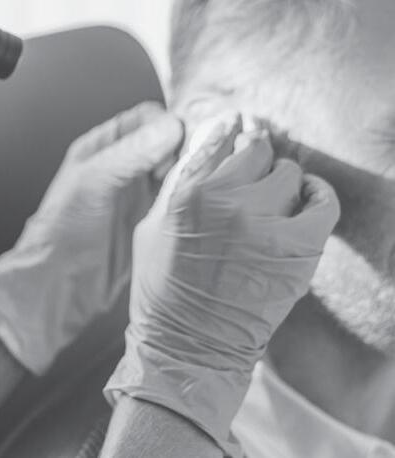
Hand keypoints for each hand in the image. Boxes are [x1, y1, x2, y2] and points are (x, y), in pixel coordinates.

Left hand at [0, 101, 182, 373]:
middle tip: (192, 166)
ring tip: (195, 184)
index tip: (179, 145)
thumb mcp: (93, 183)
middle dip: (186, 147)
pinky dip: (191, 196)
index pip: (147, 117)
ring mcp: (139, 191)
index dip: (168, 126)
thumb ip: (130, 153)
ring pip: (177, 168)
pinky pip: (179, 197)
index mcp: (104, 145)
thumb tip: (170, 127)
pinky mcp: (152, 218)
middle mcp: (124, 164)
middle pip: (168, 140)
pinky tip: (195, 203)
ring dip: (191, 171)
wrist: (60, 284)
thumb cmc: (63, 230)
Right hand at [105, 115, 339, 456]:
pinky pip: (322, 201)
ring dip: (282, 180)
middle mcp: (224, 199)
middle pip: (257, 149)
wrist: (189, 346)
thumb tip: (208, 143)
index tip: (239, 129)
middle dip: (255, 159)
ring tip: (277, 196)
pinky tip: (310, 197)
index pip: (217, 138)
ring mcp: (262, 223)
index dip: (231, 131)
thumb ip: (178, 181)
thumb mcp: (151, 225)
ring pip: (289, 172)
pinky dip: (319, 195)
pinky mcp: (296, 249)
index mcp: (185, 191)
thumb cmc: (163, 288)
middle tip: (255, 175)